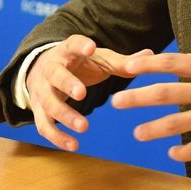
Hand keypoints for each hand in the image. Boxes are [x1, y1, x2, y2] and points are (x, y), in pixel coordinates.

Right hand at [25, 35, 152, 151]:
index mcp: (67, 52)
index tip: (91, 47)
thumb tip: (151, 55)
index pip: (71, 44)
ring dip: (64, 116)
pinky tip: (74, 145)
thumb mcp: (99, 59)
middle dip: (68, 84)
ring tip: (84, 127)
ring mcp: (42, 90)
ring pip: (49, 103)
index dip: (80, 46)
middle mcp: (50, 69)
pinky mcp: (38, 110)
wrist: (43, 69)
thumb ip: (123, 61)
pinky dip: (57, 137)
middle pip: (56, 76)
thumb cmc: (80, 63)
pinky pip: (44, 125)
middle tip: (82, 94)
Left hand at [111, 53, 190, 161]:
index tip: (128, 65)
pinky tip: (172, 154)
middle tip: (117, 102)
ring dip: (152, 129)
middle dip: (137, 98)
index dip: (148, 64)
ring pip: (176, 123)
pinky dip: (183, 152)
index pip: (174, 62)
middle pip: (165, 94)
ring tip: (137, 132)